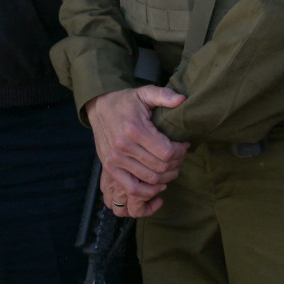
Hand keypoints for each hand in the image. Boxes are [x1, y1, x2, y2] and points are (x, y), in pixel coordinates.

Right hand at [87, 85, 189, 216]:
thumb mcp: (145, 92)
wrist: (99, 107)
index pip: (166, 152)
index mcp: (134, 129)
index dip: (180, 151)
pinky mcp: (110, 168)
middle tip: (180, 156)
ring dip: (167, 177)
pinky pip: (133, 188)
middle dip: (176, 163)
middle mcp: (123, 147)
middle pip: (160, 167)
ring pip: (150, 179)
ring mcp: (115, 160)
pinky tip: (160, 184)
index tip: (184, 144)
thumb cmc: (125, 101)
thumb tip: (182, 99)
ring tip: (172, 167)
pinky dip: (149, 191)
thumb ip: (164, 95)